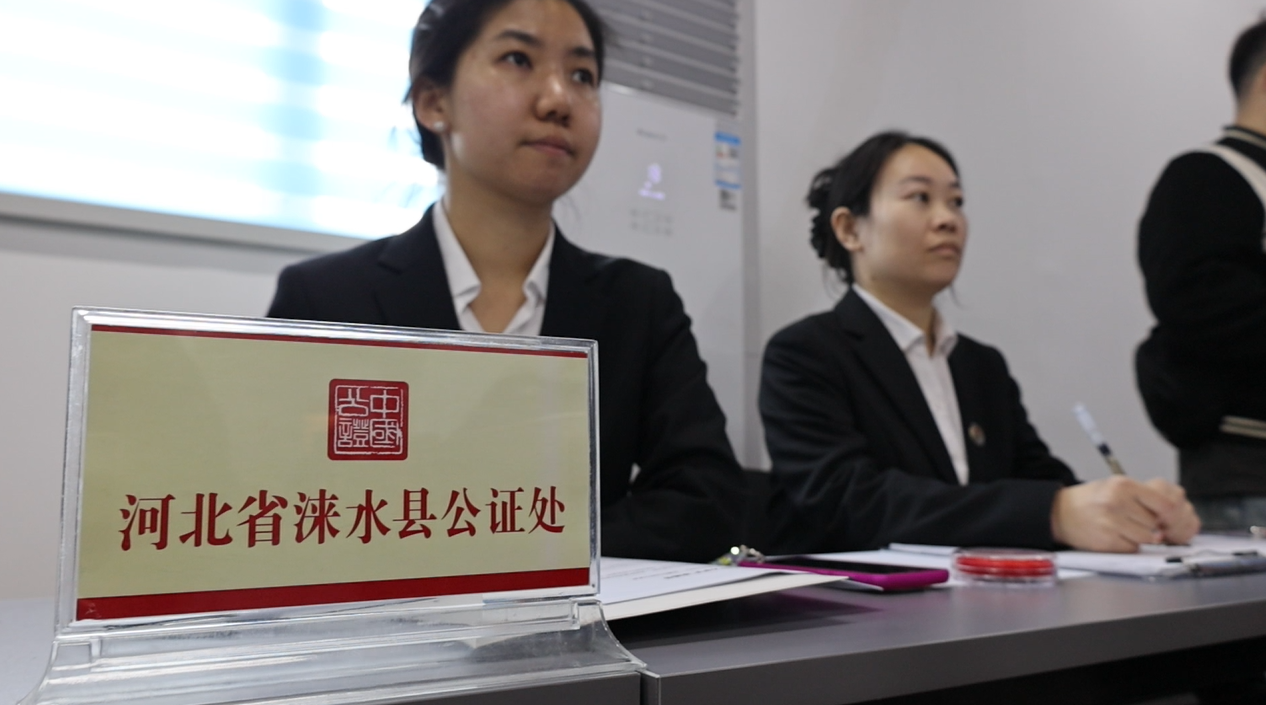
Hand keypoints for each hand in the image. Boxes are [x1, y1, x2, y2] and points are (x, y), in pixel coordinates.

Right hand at [1050, 476, 1196, 551]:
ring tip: (1123, 528)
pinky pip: (1132, 548)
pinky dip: (1127, 545)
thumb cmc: (1092, 500)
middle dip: (1150, 525)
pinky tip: (1115, 535)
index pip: (1164, 504)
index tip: (1165, 518)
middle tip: (1134, 521)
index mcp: (1123, 485)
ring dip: (1140, 537)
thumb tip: (1167, 520)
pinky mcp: (1106, 541)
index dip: (1169, 514)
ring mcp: (1111, 523)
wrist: (1060, 512)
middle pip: (1155, 523)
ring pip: (1146, 538)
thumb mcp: (1117, 488)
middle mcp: (1117, 502)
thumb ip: (1143, 499)